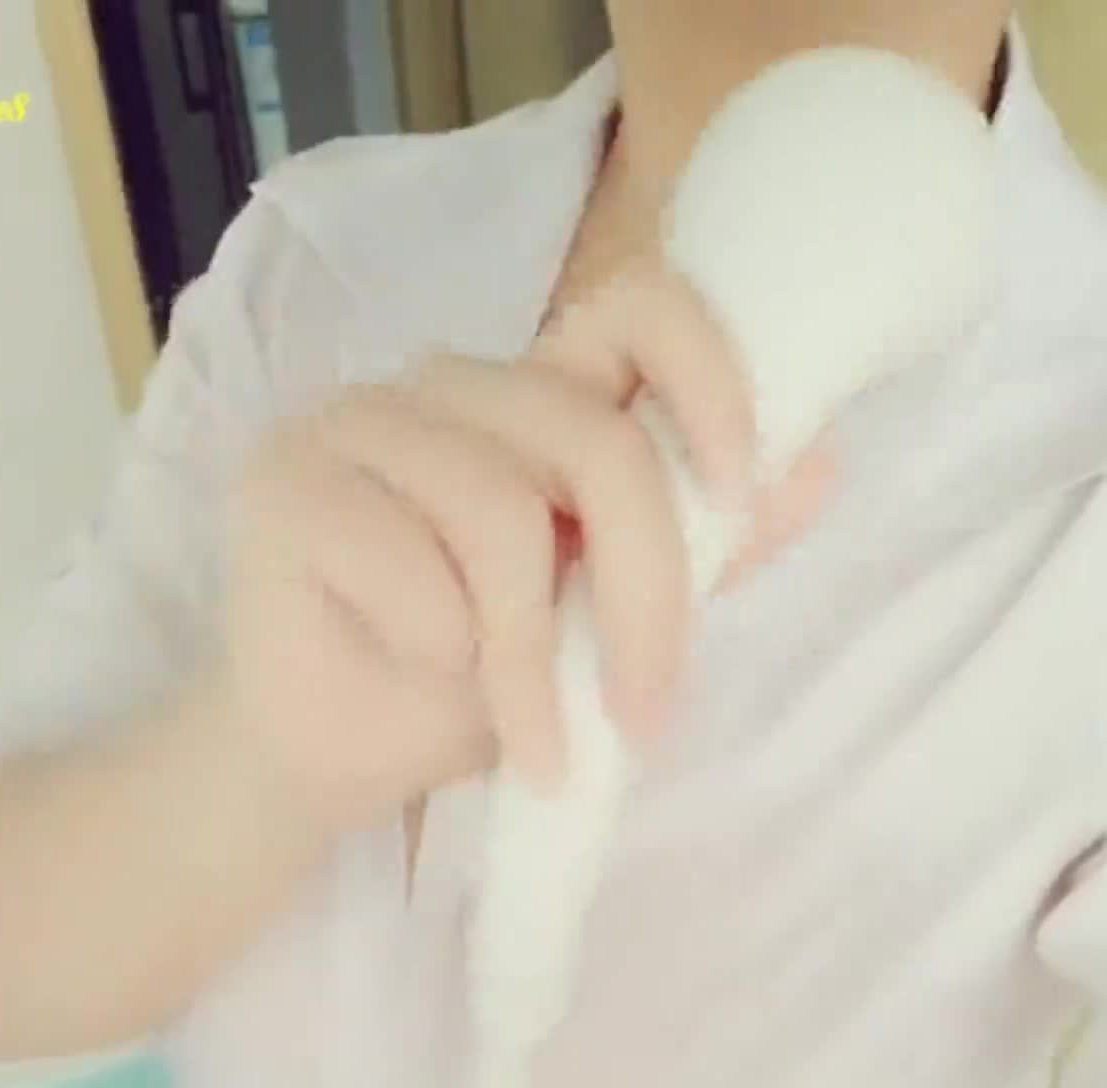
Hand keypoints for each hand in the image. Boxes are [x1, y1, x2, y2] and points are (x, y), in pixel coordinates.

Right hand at [220, 256, 835, 827]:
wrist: (331, 761)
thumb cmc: (465, 691)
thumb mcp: (605, 630)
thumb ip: (697, 553)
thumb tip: (820, 469)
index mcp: (536, 401)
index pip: (640, 308)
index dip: (711, 379)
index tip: (739, 496)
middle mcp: (451, 386)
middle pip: (592, 441)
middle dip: (642, 597)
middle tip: (644, 717)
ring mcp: (359, 420)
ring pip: (502, 512)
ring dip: (531, 658)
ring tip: (536, 746)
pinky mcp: (286, 480)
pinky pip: (407, 561)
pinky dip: (439, 648)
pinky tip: (421, 680)